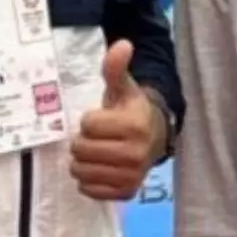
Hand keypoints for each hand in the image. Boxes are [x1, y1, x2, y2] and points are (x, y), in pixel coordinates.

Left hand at [68, 40, 164, 200]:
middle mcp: (135, 154)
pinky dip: (88, 180)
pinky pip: (90, 190)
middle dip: (82, 141)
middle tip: (94, 137)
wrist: (155, 136)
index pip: (87, 125)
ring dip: (82, 161)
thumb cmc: (131, 109)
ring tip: (94, 152)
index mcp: (134, 125)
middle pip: (81, 150)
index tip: (101, 118)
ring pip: (81, 172)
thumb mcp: (123, 87)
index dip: (89, 120)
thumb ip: (116, 68)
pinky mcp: (126, 192)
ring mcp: (131, 176)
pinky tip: (99, 167)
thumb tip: (122, 44)